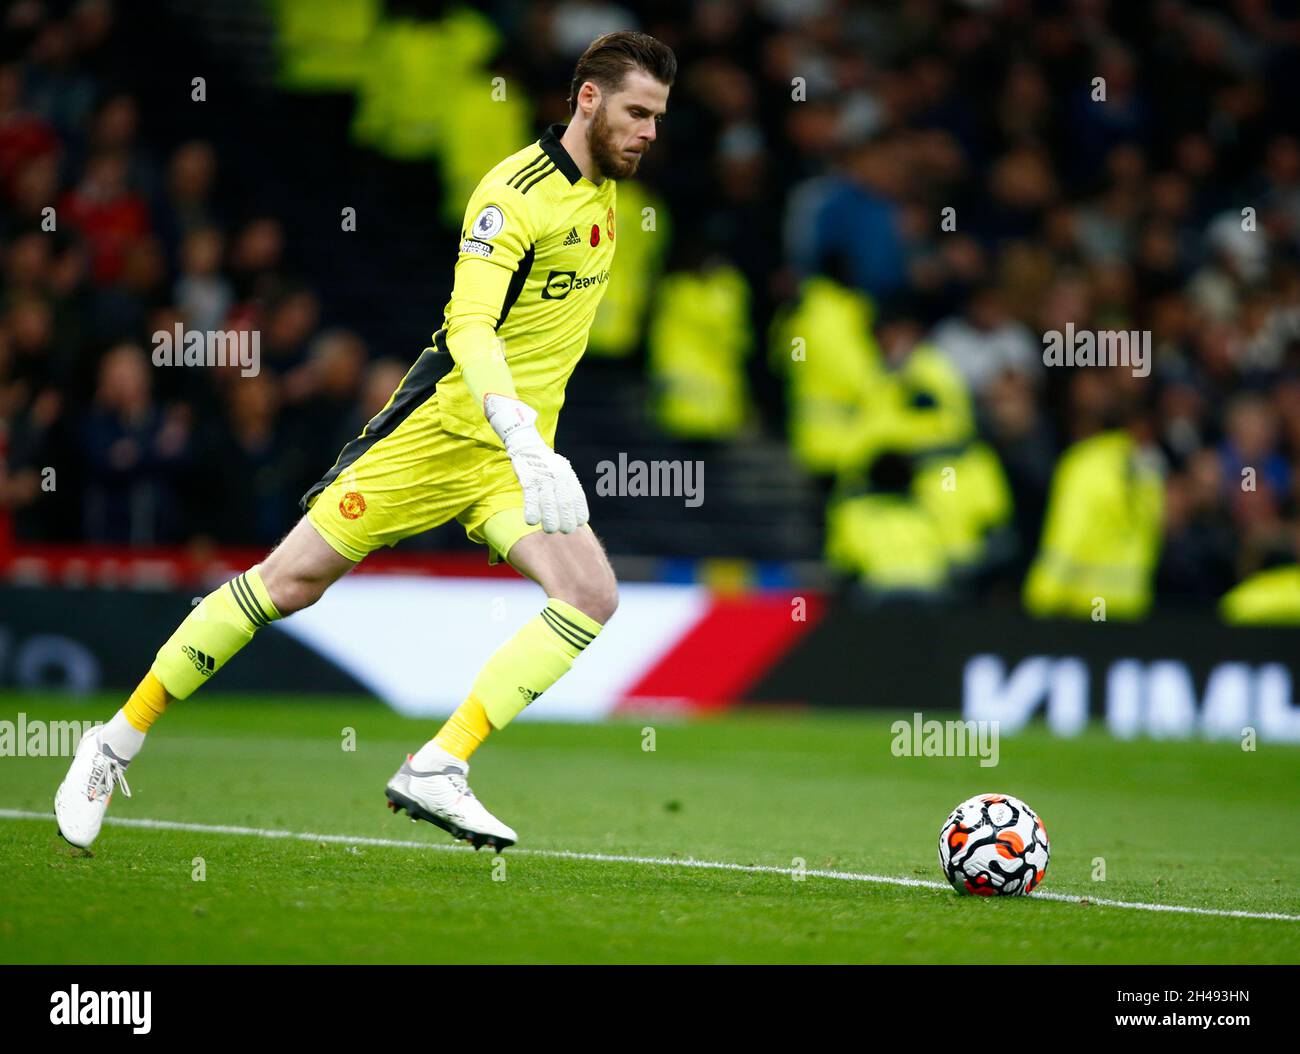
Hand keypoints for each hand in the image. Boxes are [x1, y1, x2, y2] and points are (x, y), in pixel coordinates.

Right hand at [485, 395, 588, 533]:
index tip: (576, 525)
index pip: (578, 499)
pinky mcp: (528, 478)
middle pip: (565, 503)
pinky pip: (530, 497)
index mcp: (569, 476)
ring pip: (548, 503)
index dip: (579, 514)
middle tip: (563, 531)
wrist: (527, 445)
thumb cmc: (546, 466)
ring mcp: (543, 477)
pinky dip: (531, 510)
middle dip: (566, 521)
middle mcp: (559, 476)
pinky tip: (531, 522)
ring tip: (550, 530)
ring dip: (550, 520)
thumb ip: (567, 490)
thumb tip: (576, 517)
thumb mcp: (562, 473)